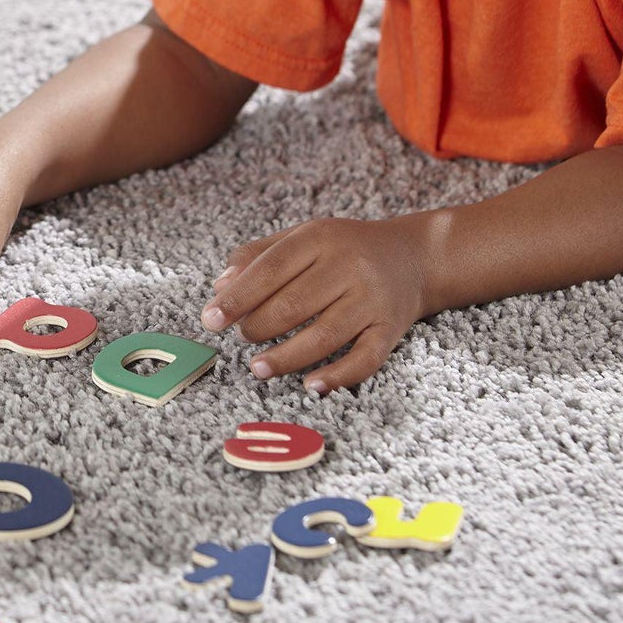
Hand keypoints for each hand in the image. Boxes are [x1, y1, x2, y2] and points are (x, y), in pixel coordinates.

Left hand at [199, 215, 434, 393]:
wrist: (413, 257)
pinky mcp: (390, 330)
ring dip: (285, 357)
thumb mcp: (303, 236)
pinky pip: (365, 359)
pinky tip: (311, 385)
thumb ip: (259, 256)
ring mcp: (371, 300)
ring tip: (258, 368)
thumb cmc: (344, 248)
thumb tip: (220, 287)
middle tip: (241, 337)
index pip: (271, 269)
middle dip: (258, 327)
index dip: (238, 297)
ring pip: (324, 336)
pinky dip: (338, 376)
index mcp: (321, 238)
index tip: (210, 319)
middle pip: (294, 304)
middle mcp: (349, 266)